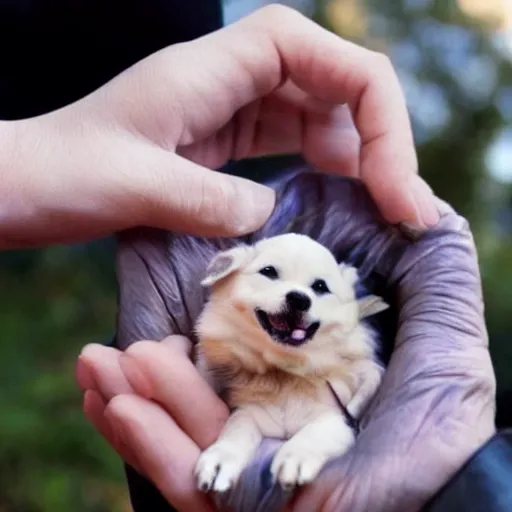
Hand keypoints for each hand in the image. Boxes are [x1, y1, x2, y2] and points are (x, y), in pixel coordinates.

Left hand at [1, 5, 437, 248]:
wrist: (24, 186)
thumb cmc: (60, 174)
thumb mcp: (136, 186)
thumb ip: (213, 200)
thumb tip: (271, 210)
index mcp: (211, 71)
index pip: (319, 56)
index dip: (372, 105)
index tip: (390, 177)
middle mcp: (228, 82)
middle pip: (331, 88)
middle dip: (379, 143)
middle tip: (405, 210)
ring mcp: (229, 113)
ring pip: (317, 119)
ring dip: (358, 160)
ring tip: (385, 213)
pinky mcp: (224, 146)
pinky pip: (290, 147)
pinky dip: (322, 172)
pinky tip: (336, 205)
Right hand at [78, 169, 494, 511]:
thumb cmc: (441, 426)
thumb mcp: (444, 335)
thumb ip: (434, 273)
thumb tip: (420, 207)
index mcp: (309, 370)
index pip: (251, 331)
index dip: (214, 304)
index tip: (181, 268)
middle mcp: (274, 410)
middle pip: (203, 378)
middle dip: (156, 354)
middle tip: (122, 320)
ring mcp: (254, 457)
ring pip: (182, 420)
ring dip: (137, 391)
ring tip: (97, 362)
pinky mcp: (240, 500)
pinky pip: (183, 472)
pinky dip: (146, 442)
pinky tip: (109, 404)